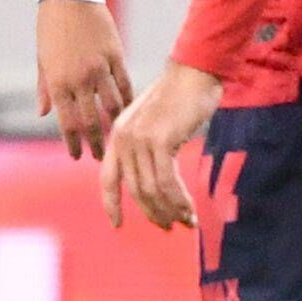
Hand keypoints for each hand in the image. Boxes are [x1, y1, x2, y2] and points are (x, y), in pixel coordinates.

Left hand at [35, 0, 130, 159]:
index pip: (68, 123)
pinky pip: (125, 85)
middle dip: (96, 143)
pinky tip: (129, 112)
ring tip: (117, 139)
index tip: (78, 156)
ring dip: (115, 125)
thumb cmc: (49, 28)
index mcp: (58, 82)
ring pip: (112, 106)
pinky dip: (128, 101)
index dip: (74, 143)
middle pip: (91, 121)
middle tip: (100, 157)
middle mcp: (79, 79)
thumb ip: (45, 89)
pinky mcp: (115, 56)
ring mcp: (99, 68)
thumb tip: (44, 114)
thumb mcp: (42, 60)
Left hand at [100, 61, 221, 232]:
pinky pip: (167, 182)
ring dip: (170, 210)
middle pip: (134, 190)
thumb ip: (147, 148)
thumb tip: (153, 181)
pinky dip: (178, 200)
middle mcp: (123, 139)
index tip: (116, 224)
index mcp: (118, 136)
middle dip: (153, 213)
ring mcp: (140, 140)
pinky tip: (189, 209)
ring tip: (186, 221)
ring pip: (151, 189)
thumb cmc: (179, 99)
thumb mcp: (154, 124)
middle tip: (170, 227)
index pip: (108, 178)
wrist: (193, 73)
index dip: (111, 203)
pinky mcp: (160, 141)